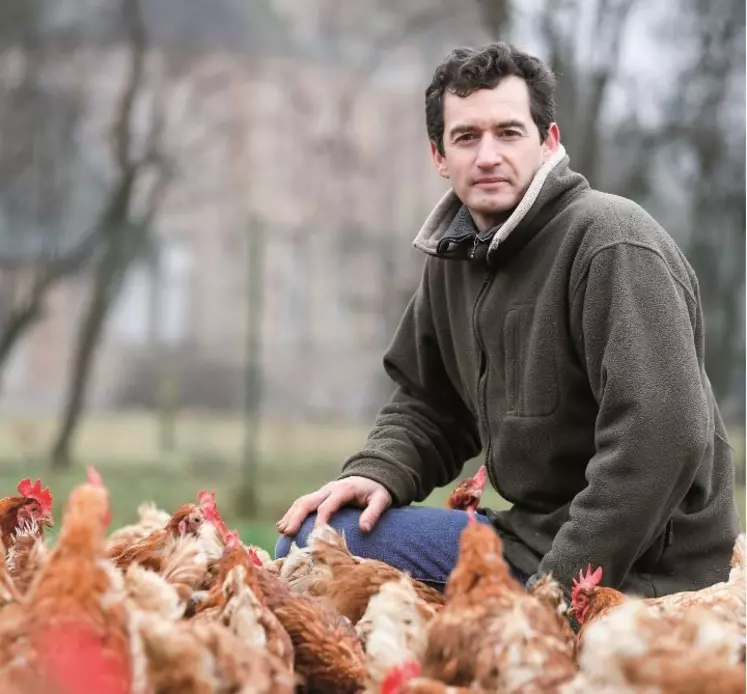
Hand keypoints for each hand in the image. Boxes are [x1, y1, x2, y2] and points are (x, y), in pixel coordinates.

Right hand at [276, 476, 391, 535]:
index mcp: (343, 490)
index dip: (320, 519)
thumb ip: (373, 513)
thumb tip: (364, 529)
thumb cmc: (376, 491)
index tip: (315, 535)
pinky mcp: (319, 496)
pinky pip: (302, 503)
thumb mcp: (381, 500)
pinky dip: (291, 513)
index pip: (327, 505)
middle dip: (296, 517)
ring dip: (290, 515)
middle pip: (308, 501)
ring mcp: (322, 492)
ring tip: (282, 531)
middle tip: (288, 533)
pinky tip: (283, 526)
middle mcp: (329, 489)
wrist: (371, 476)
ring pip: (302, 501)